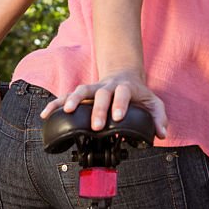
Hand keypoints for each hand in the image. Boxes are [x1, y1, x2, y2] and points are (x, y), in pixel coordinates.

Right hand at [40, 70, 168, 138]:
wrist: (124, 75)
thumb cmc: (137, 93)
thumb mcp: (152, 102)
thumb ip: (158, 116)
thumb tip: (161, 133)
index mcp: (124, 88)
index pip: (122, 93)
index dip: (119, 104)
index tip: (117, 117)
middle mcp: (106, 87)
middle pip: (100, 93)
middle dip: (97, 108)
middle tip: (96, 125)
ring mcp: (93, 89)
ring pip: (81, 90)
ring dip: (73, 99)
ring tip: (66, 111)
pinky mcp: (81, 94)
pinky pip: (66, 96)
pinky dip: (56, 104)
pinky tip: (46, 114)